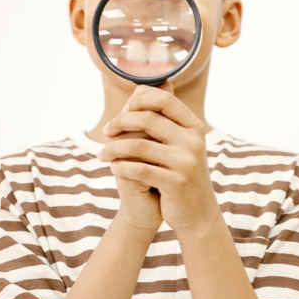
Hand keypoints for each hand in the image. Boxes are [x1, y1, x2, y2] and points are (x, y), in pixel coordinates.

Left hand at [99, 83, 220, 233]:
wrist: (196, 212)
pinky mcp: (177, 183)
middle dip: (119, 123)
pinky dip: (121, 168)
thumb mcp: (180, 143)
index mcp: (194, 126)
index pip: (162, 99)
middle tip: (106, 132)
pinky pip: (139, 170)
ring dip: (113, 149)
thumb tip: (146, 86)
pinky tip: (114, 169)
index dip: (136, 100)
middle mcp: (194, 141)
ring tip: (102, 155)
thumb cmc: (180, 174)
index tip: (121, 113)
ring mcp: (187, 162)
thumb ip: (165, 119)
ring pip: (138, 145)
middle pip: (147, 118)